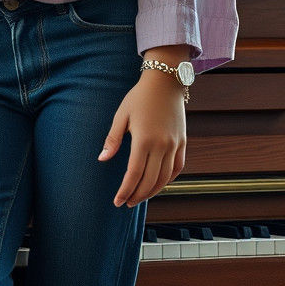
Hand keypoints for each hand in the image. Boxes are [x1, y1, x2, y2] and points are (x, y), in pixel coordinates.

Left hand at [98, 69, 186, 206]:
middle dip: (137, 195)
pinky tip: (158, 184)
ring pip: (165, 178)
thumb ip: (112, 139)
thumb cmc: (139, 97)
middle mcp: (161, 145)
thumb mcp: (121, 115)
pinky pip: (177, 168)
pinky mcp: (182, 142)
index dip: (125, 190)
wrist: (165, 82)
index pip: (134, 174)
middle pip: (149, 180)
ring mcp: (174, 144)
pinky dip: (168, 179)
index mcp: (144, 139)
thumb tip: (102, 159)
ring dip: (152, 191)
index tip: (117, 201)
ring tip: (140, 197)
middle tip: (127, 203)